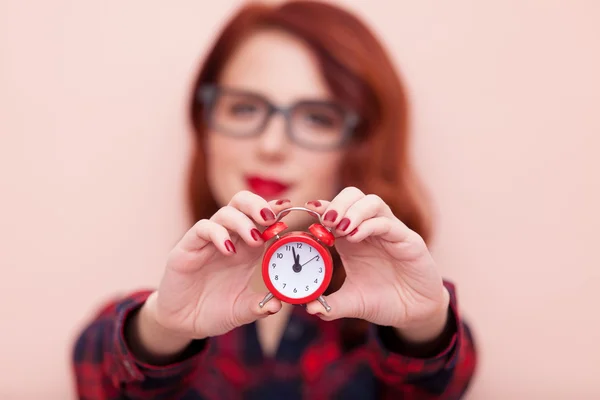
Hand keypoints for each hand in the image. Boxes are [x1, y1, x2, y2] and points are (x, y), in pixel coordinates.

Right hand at [151, 191, 288, 339]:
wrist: (183, 322)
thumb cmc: (214, 311)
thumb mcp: (241, 311)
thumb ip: (259, 306)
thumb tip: (277, 304)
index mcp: (248, 249)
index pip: (262, 220)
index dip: (275, 211)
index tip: (290, 209)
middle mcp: (230, 239)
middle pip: (243, 204)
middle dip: (258, 205)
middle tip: (271, 219)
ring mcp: (209, 241)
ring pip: (226, 212)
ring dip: (242, 221)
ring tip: (254, 239)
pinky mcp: (188, 246)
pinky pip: (203, 228)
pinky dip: (217, 234)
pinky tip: (228, 250)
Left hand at [304, 187, 449, 341]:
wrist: (415, 313)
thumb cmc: (384, 301)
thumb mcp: (353, 303)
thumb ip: (331, 305)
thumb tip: (310, 308)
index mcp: (352, 238)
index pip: (337, 210)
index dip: (323, 206)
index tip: (308, 210)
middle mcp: (370, 230)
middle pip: (354, 196)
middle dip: (337, 203)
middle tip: (325, 220)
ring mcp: (390, 232)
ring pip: (372, 202)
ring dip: (353, 210)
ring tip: (340, 228)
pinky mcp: (408, 240)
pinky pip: (388, 223)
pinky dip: (369, 225)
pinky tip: (355, 238)